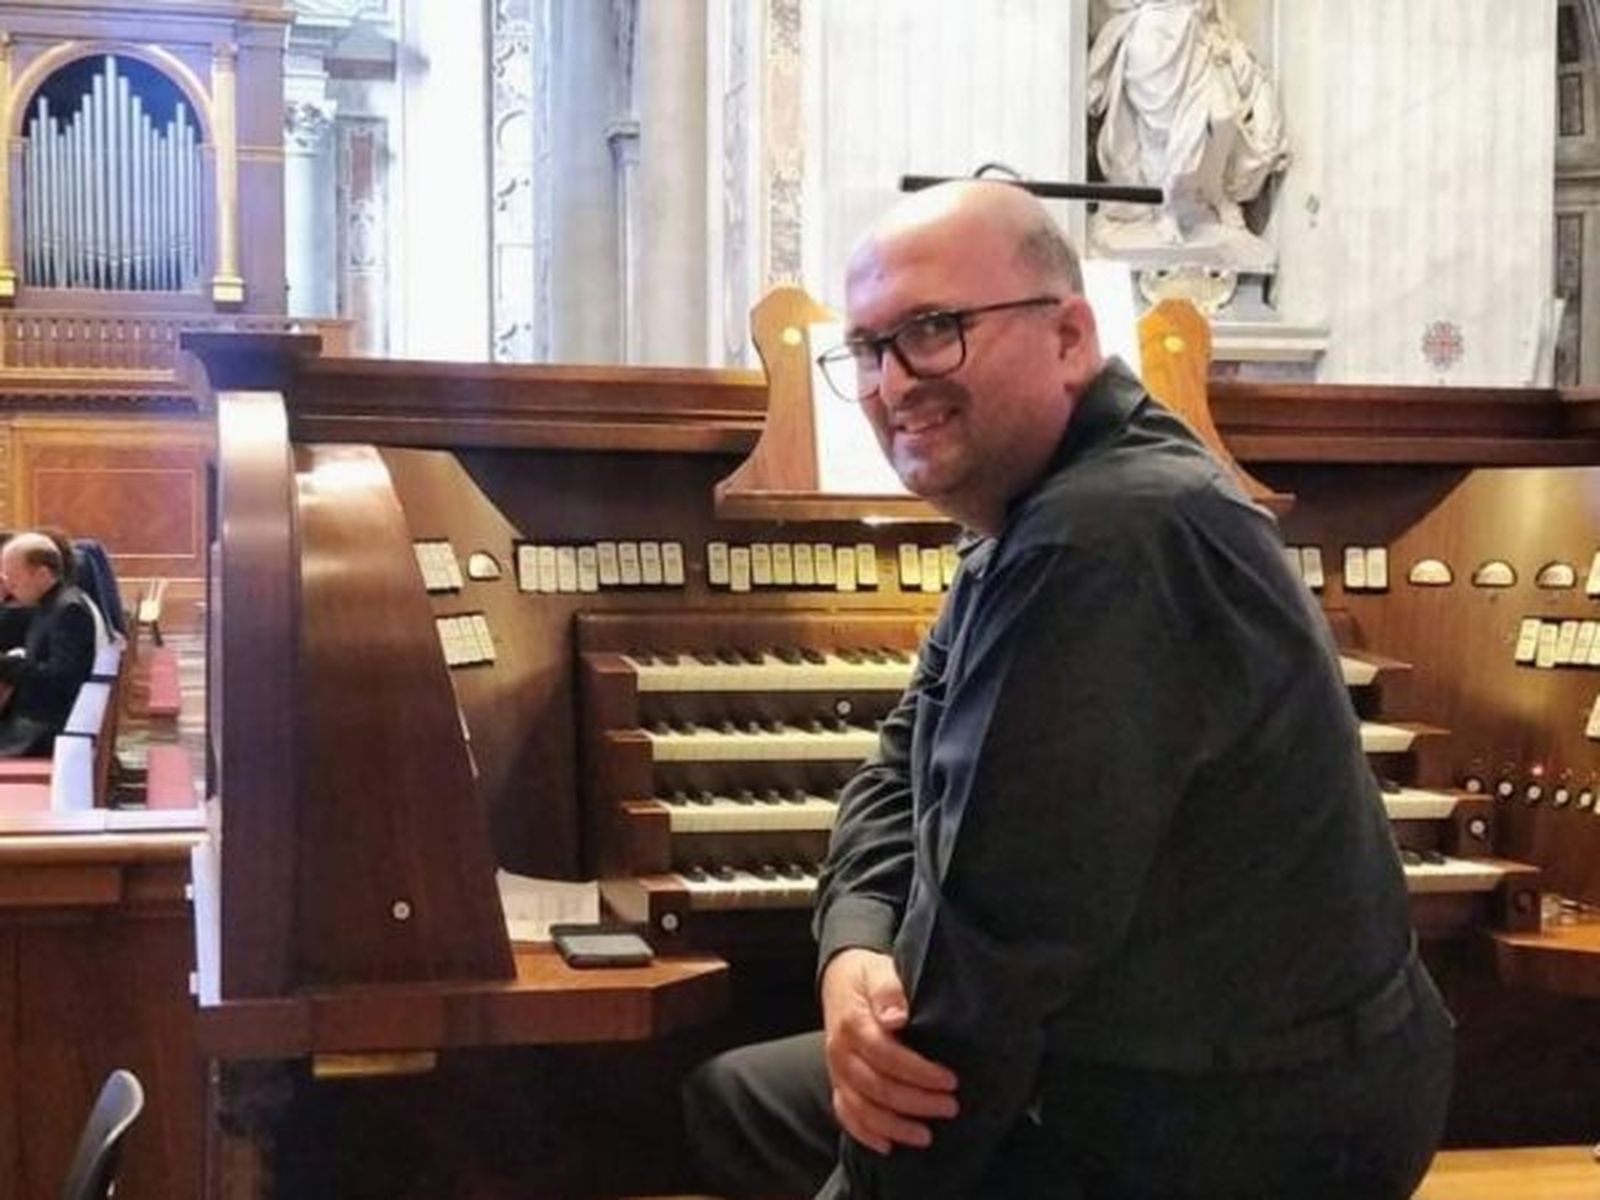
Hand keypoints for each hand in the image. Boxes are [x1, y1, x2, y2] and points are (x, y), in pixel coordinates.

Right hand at [820, 947, 958, 1154]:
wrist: (840, 979)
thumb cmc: (868, 976)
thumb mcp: (879, 971)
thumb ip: (888, 991)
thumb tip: (897, 1017)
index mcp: (853, 1024)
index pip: (887, 1056)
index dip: (920, 1072)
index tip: (950, 1080)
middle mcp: (840, 1052)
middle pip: (877, 1088)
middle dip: (917, 1102)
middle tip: (951, 1107)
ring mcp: (837, 1071)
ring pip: (862, 1109)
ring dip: (895, 1126)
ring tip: (927, 1135)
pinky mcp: (838, 1083)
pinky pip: (846, 1115)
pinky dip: (865, 1133)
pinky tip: (889, 1146)